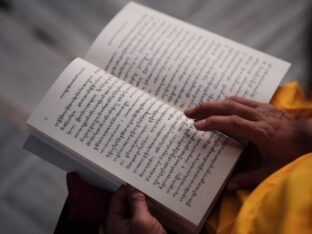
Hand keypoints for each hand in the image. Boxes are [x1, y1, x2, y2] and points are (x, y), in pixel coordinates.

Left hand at [106, 185, 165, 233]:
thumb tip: (134, 187)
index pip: (117, 197)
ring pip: (138, 208)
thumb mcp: (142, 221)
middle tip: (146, 184)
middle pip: (128, 201)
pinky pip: (147, 215)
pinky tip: (160, 205)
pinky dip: (152, 208)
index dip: (126, 188)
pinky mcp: (145, 231)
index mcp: (115, 223)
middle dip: (137, 193)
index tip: (136, 180)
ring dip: (146, 200)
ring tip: (154, 193)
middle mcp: (123, 225)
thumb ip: (137, 202)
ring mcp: (134, 228)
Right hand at [184, 96, 311, 188]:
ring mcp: (262, 109)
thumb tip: (229, 186)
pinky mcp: (264, 106)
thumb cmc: (292, 155)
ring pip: (233, 100)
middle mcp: (260, 116)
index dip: (213, 122)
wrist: (311, 139)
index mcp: (261, 132)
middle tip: (188, 112)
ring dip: (213, 103)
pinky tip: (217, 106)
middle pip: (229, 106)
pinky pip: (241, 100)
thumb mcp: (272, 170)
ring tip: (197, 108)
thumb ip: (249, 177)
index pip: (232, 122)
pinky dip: (226, 102)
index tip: (197, 126)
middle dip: (206, 107)